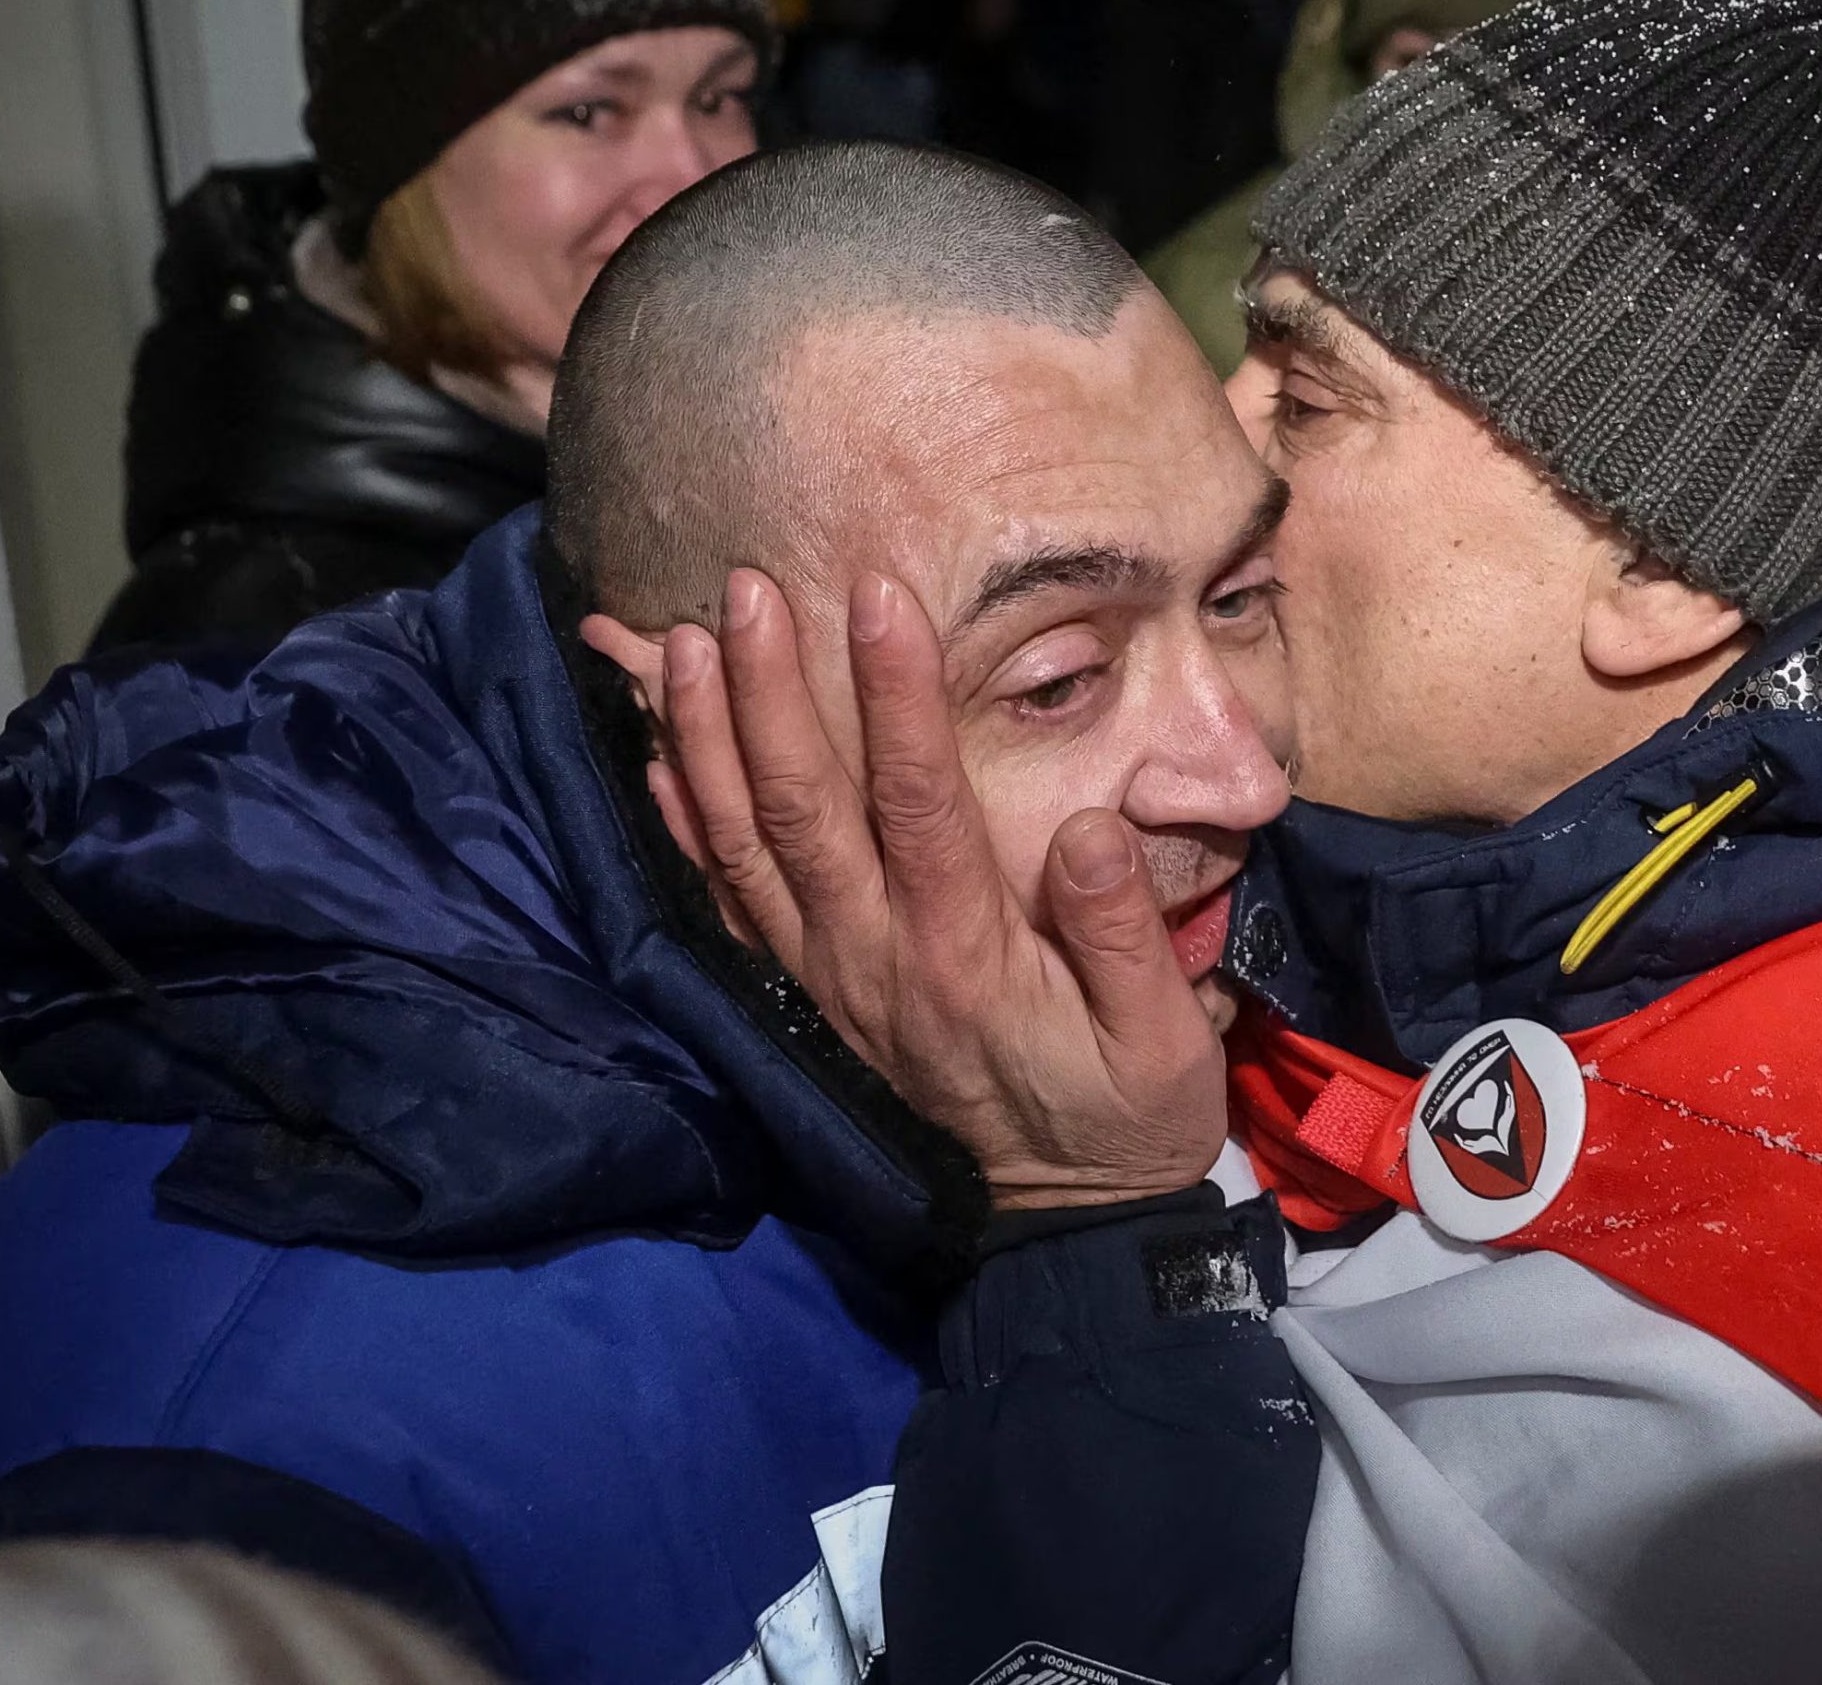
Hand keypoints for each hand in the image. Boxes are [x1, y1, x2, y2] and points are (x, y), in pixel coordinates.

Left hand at [654, 568, 1227, 1210]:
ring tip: (680, 640)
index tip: (879, 594)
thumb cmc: (1126, 1119)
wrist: (1063, 1234)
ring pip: (745, 848)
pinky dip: (684, 830)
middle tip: (746, 587)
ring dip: (707, 741)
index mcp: (965, 958)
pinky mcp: (807, 1001)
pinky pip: (727, 907)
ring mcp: (828, 982)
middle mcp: (875, 961)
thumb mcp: (1164, 1044)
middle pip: (804, 809)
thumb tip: (1093, 827)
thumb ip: (1123, 936)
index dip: (896, 697)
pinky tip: (657, 757)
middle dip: (770, 691)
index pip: (919, 803)